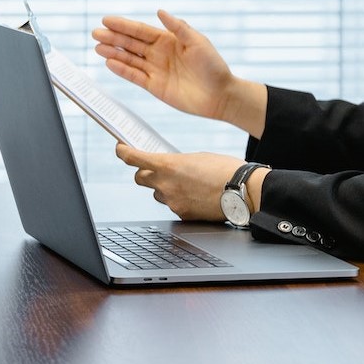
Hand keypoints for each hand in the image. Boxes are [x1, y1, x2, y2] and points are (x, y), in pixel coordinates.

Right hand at [92, 10, 261, 127]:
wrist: (220, 95)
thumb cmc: (213, 66)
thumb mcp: (198, 42)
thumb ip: (178, 27)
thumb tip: (159, 12)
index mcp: (168, 40)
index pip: (140, 31)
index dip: (123, 25)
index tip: (106, 19)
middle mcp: (159, 53)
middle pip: (131, 44)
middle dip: (113, 38)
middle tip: (95, 33)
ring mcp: (155, 70)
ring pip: (129, 59)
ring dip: (113, 53)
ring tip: (97, 47)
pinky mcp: (155, 86)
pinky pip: (134, 76)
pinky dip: (122, 70)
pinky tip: (109, 63)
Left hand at [116, 143, 245, 221]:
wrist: (243, 191)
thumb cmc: (224, 170)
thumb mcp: (196, 158)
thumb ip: (176, 163)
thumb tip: (168, 168)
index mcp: (167, 165)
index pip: (132, 158)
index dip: (122, 152)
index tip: (120, 149)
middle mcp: (165, 184)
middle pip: (139, 178)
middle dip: (145, 173)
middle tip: (155, 170)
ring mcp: (172, 202)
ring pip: (157, 194)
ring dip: (165, 188)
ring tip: (187, 184)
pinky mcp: (182, 215)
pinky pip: (173, 206)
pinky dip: (180, 200)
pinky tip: (196, 196)